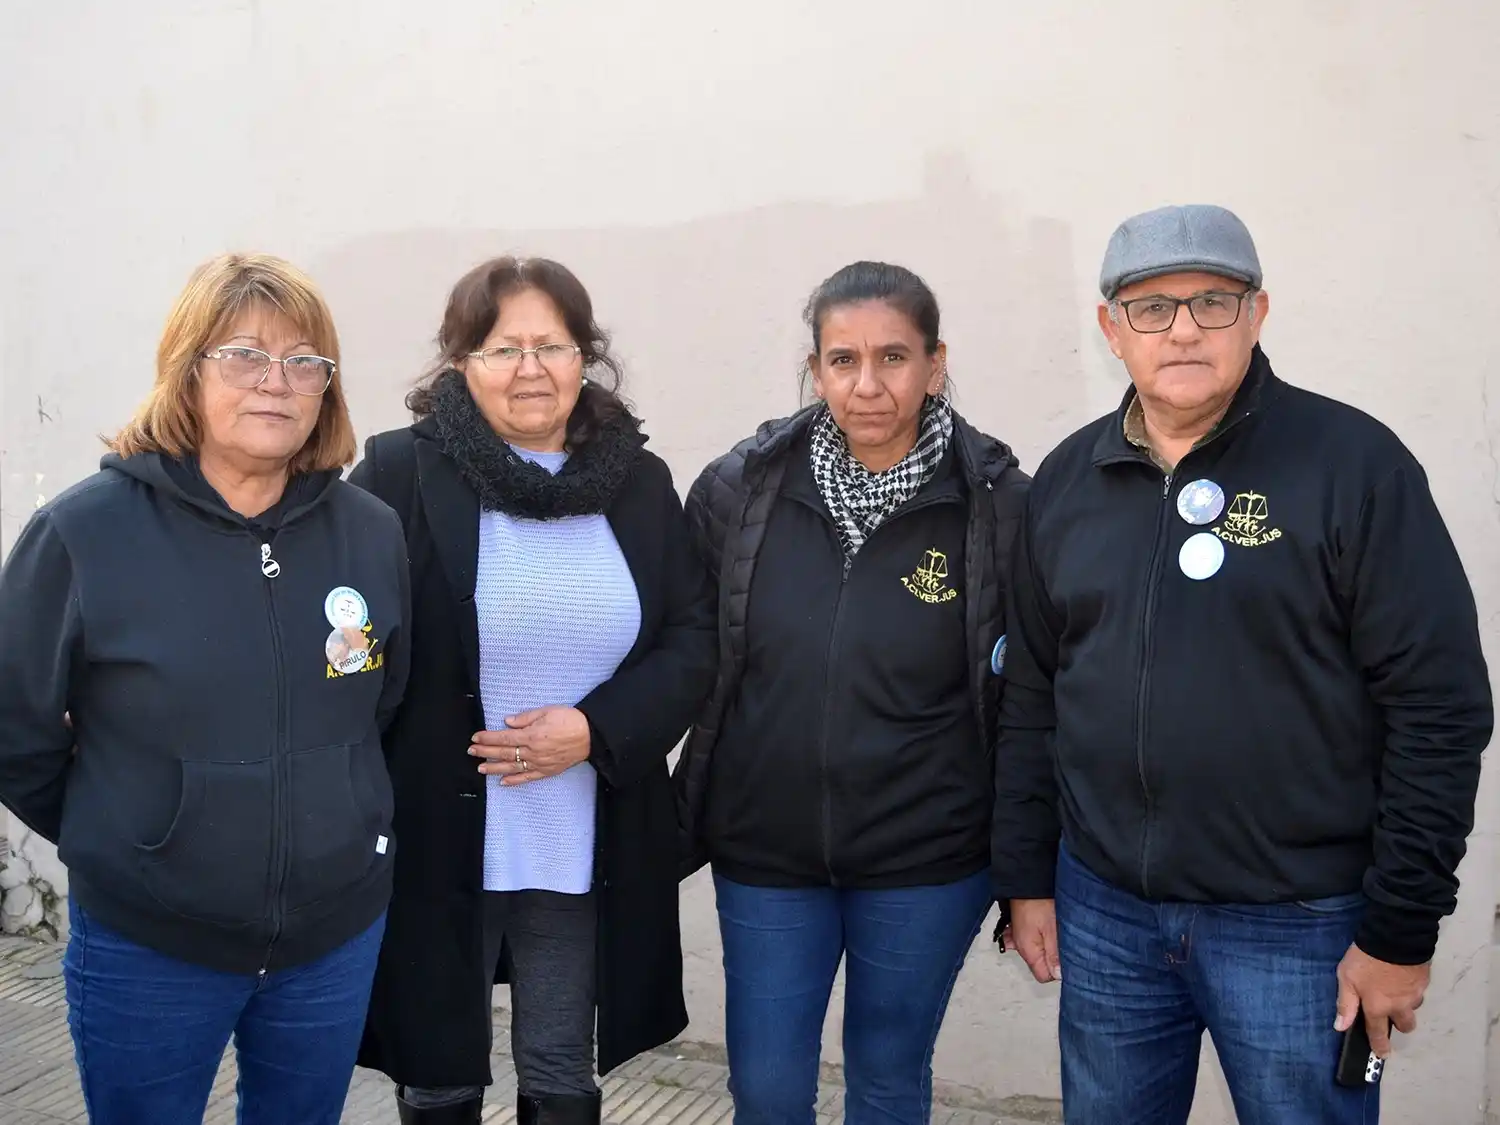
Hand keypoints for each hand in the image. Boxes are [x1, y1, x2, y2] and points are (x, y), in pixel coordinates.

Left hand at [470, 706, 591, 785]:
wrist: (590, 735)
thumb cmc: (570, 720)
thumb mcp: (546, 711)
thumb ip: (525, 718)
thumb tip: (507, 722)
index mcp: (531, 735)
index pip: (503, 738)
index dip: (487, 738)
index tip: (475, 738)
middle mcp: (532, 752)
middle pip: (504, 753)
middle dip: (485, 752)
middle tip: (471, 752)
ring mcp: (539, 763)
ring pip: (512, 768)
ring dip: (494, 768)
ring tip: (481, 768)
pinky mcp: (546, 771)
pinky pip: (527, 778)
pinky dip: (514, 780)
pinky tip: (502, 782)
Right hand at [1009, 898, 1061, 983]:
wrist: (1027, 882)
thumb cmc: (1038, 902)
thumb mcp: (1052, 929)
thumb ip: (1055, 954)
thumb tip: (1058, 975)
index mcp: (1028, 951)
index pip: (1044, 976)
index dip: (1058, 971)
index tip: (1067, 960)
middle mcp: (1022, 947)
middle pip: (1041, 965)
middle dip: (1054, 960)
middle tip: (1065, 947)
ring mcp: (1021, 937)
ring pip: (1039, 953)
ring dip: (1049, 949)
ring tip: (1058, 938)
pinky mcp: (1023, 928)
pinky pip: (1033, 941)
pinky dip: (1041, 940)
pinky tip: (1049, 933)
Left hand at [1334, 944, 1429, 1057]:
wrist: (1395, 938)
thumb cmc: (1366, 959)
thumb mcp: (1346, 978)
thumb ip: (1345, 1004)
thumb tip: (1341, 1026)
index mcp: (1378, 1007)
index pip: (1378, 1033)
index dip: (1380, 1046)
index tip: (1383, 1055)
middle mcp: (1400, 1006)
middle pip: (1405, 1026)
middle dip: (1398, 1023)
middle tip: (1390, 1011)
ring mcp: (1415, 994)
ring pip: (1414, 1008)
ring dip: (1406, 1004)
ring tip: (1394, 988)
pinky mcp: (1424, 981)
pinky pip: (1419, 991)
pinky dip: (1411, 988)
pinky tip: (1402, 976)